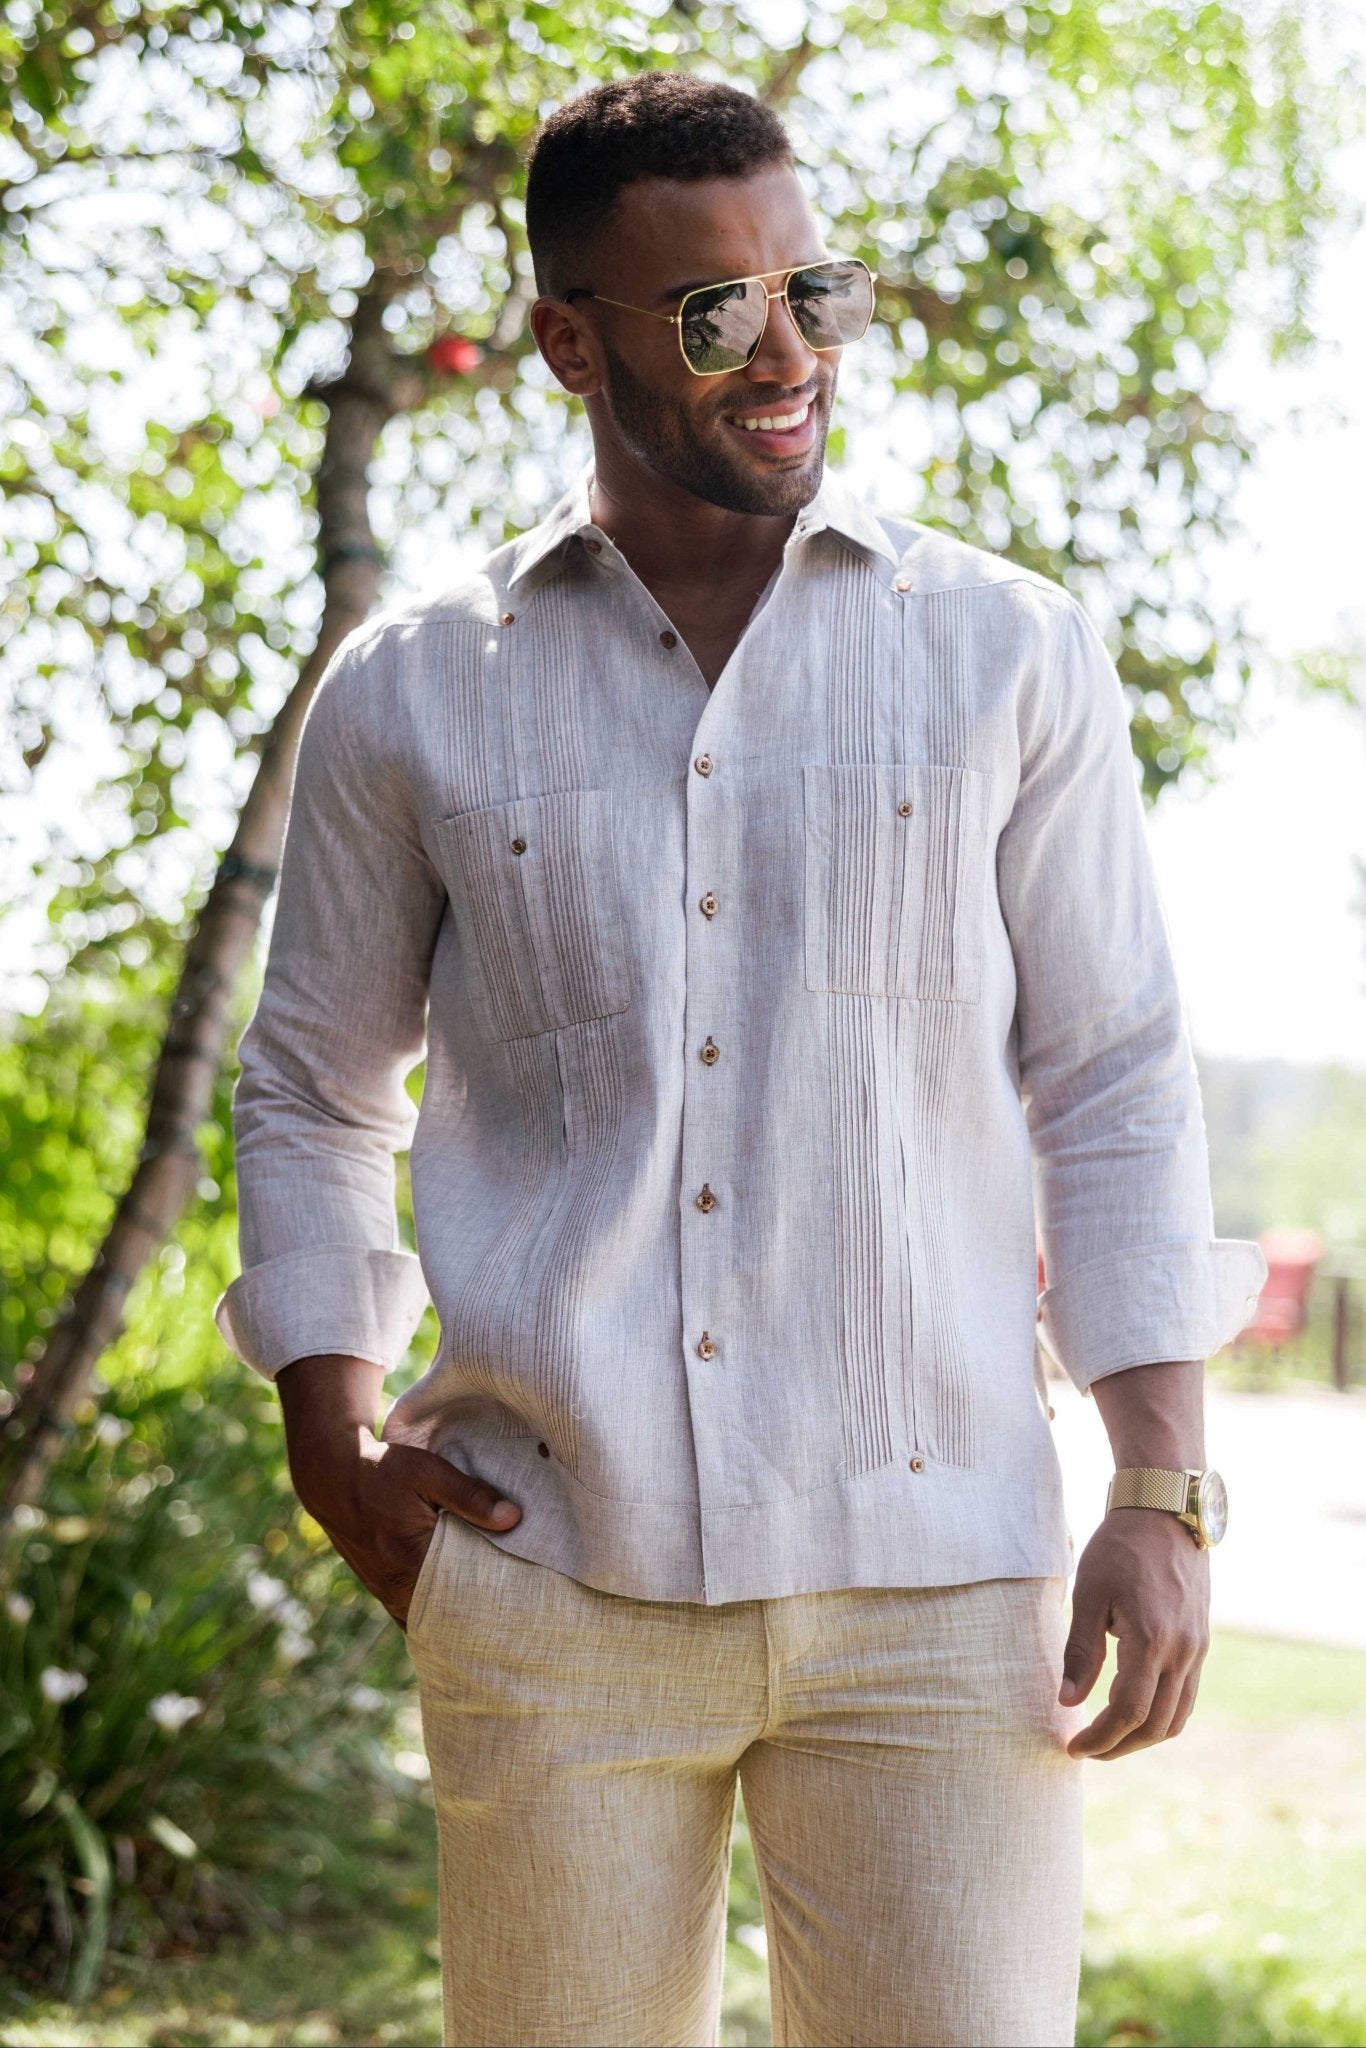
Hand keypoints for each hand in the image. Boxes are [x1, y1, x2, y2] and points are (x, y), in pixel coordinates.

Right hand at [276, 1355, 521, 1625]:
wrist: (333, 1476)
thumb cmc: (382, 1471)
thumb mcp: (428, 1472)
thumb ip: (471, 1495)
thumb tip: (514, 1518)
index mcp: (411, 1563)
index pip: (460, 1602)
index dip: (489, 1609)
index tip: (520, 1610)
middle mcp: (397, 1587)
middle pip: (446, 1619)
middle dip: (477, 1621)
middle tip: (515, 1621)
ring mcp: (387, 1592)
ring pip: (429, 1619)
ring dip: (456, 1618)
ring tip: (494, 1617)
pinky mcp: (383, 1588)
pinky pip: (413, 1612)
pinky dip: (435, 1612)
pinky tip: (459, 1609)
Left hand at [1059, 1507, 1208, 1759]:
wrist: (1166, 1513)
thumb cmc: (1120, 1548)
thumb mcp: (1089, 1594)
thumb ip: (1080, 1651)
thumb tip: (1067, 1702)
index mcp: (1152, 1639)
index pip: (1128, 1711)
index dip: (1100, 1737)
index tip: (1073, 1747)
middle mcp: (1182, 1651)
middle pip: (1155, 1725)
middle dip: (1119, 1746)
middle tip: (1086, 1750)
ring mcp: (1197, 1649)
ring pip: (1177, 1717)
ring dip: (1142, 1737)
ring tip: (1107, 1737)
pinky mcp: (1201, 1643)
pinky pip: (1186, 1697)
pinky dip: (1162, 1716)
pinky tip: (1134, 1712)